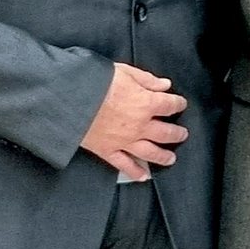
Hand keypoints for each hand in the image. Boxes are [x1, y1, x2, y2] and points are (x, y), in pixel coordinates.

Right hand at [79, 63, 187, 182]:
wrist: (68, 98)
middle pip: (166, 133)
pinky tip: (143, 176)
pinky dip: (135, 172)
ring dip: (163, 156)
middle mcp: (140, 126)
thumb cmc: (95, 82)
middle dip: (177, 134)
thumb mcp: (124, 72)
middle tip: (182, 134)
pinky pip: (124, 165)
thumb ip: (147, 79)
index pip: (170, 105)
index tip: (180, 103)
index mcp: (146, 104)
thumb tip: (164, 84)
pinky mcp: (108, 150)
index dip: (178, 104)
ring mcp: (125, 141)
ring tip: (171, 159)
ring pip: (151, 152)